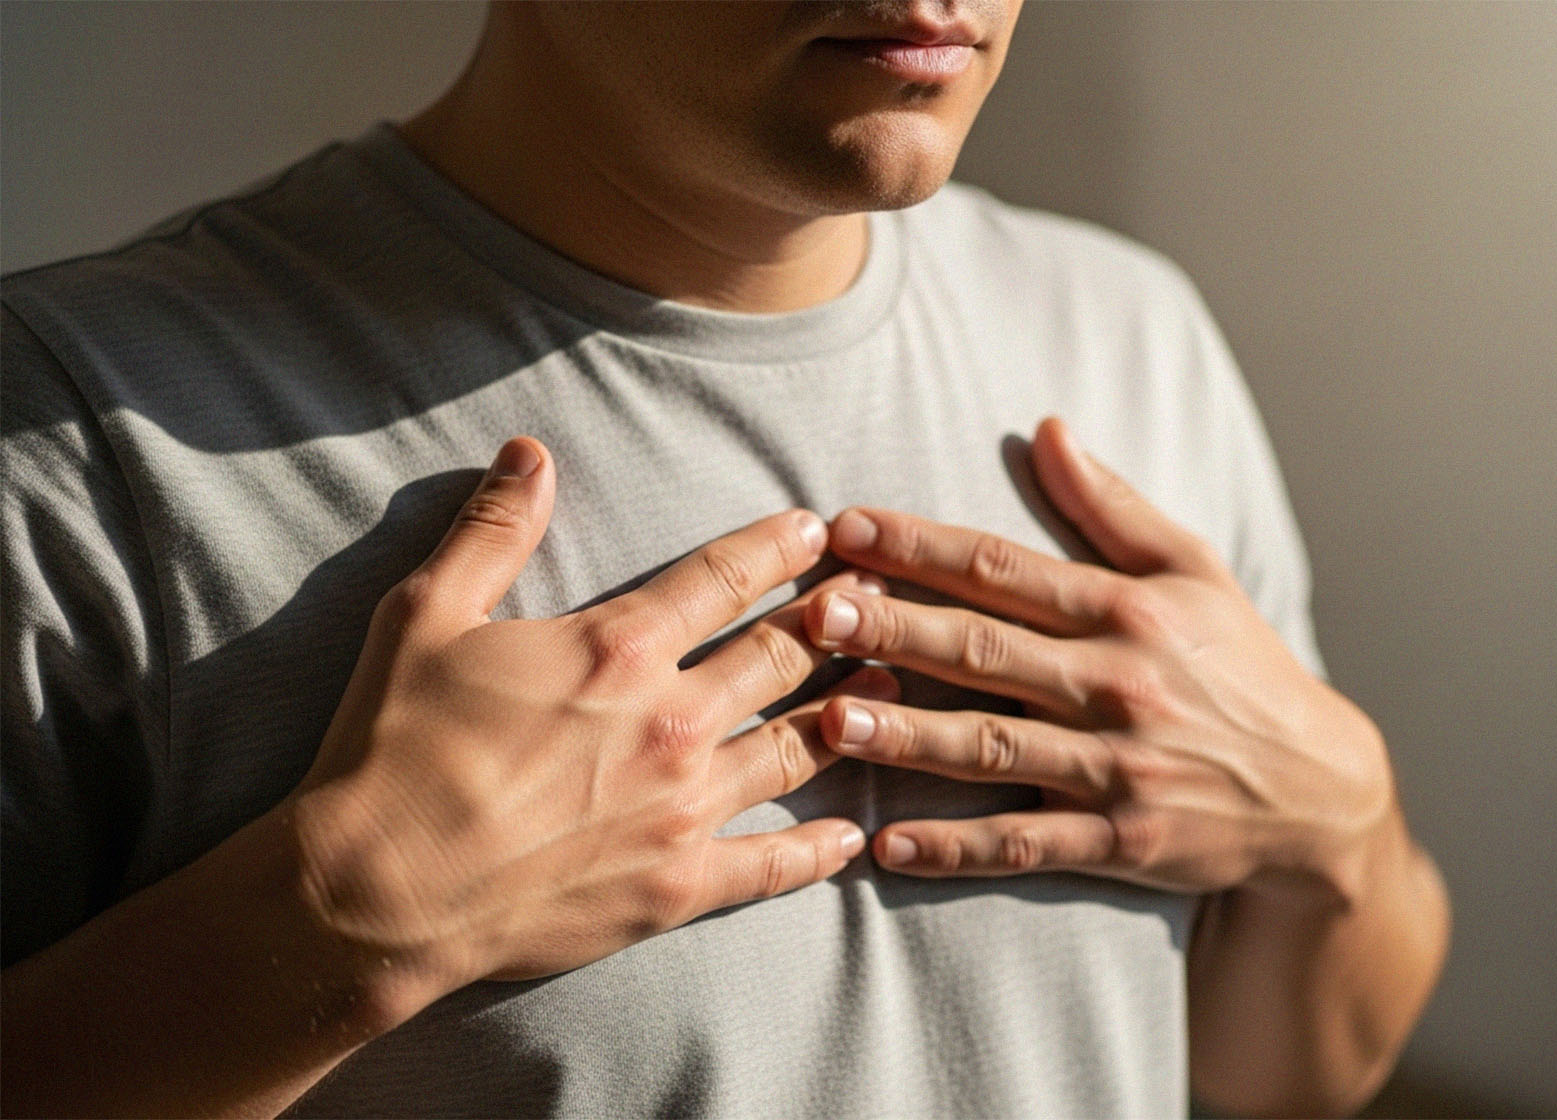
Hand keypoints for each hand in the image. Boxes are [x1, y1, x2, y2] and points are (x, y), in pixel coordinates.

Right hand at [291, 437, 893, 1018]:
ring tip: (893, 685)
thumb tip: (530, 452)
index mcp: (618, 648)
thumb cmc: (392, 749)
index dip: (776, 548)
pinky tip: (854, 837)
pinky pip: (772, 866)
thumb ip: (491, 530)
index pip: (722, 578)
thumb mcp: (425, 615)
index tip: (818, 529)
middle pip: (780, 656)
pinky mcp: (677, 886)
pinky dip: (819, 850)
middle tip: (879, 599)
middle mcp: (670, 720)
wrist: (376, 892)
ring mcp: (682, 808)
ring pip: (796, 747)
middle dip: (835, 620)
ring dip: (849, 711)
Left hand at [802, 416, 1395, 906]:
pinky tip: (890, 846)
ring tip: (834, 721)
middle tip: (818, 611)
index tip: (846, 525)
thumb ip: (1111, 505)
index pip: (1004, 567)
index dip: (920, 545)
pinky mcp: (1121, 843)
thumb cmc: (1241, 667)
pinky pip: (1027, 845)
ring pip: (995, 748)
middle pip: (987, 649)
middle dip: (897, 627)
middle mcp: (1117, 684)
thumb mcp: (1195, 570)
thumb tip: (1046, 428)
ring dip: (911, 735)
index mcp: (1126, 610)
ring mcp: (1117, 768)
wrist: (1321, 791)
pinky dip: (958, 848)